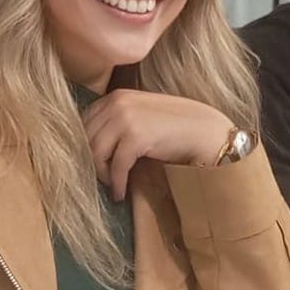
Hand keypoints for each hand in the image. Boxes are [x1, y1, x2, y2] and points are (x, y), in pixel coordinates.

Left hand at [83, 88, 233, 199]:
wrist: (205, 131)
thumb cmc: (175, 126)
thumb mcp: (141, 115)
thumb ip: (118, 120)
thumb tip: (90, 145)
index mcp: (117, 96)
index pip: (84, 122)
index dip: (84, 146)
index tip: (90, 163)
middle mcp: (117, 103)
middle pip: (86, 138)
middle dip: (90, 162)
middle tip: (99, 179)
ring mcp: (125, 118)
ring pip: (96, 153)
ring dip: (102, 175)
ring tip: (112, 186)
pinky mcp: (135, 137)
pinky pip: (115, 167)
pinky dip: (116, 183)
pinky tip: (121, 193)